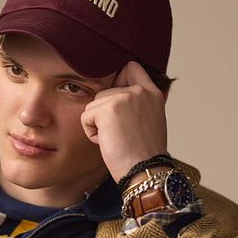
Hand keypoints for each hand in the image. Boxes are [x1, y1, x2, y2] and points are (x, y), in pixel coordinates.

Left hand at [80, 61, 169, 181]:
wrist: (145, 171)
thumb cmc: (143, 153)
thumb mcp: (149, 120)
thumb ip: (136, 103)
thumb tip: (113, 93)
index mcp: (152, 93)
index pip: (131, 67)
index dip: (118, 77)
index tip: (114, 95)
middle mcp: (140, 91)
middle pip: (103, 92)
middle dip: (103, 114)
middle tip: (121, 134)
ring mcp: (124, 98)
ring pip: (92, 105)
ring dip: (97, 124)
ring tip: (116, 139)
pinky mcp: (108, 109)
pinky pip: (85, 117)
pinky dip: (91, 132)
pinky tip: (108, 142)